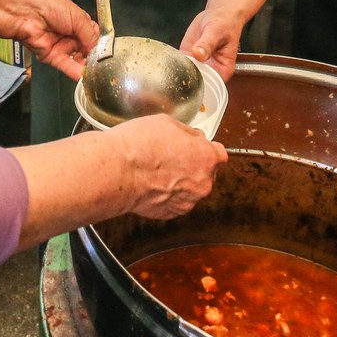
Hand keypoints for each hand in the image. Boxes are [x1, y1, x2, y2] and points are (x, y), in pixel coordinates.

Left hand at [10, 0, 99, 80]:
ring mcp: (61, 46)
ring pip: (78, 60)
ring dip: (87, 67)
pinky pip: (66, 66)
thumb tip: (100, 49)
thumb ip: (90, 34)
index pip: (94, 35)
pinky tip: (85, 76)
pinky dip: (76, 72)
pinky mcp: (52, 57)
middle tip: (104, 65)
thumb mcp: (77, 16)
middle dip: (95, 57)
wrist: (24, 12)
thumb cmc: (49, 5)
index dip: (101, 43)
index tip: (109, 52)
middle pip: (87, 49)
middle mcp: (70, 34)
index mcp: (78, 20)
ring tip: (97, 73)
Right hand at [108, 115, 227, 219]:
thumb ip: (188, 133)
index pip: (219, 154)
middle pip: (206, 173)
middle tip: (170, 156)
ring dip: (179, 181)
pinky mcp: (170, 213)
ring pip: (190, 189)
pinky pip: (174, 202)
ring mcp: (187, 201)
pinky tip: (150, 183)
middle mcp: (202, 183)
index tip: (197, 147)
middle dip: (192, 165)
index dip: (206, 149)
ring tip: (156, 170)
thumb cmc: (139, 146)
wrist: (117, 172)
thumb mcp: (167, 123)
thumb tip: (193, 137)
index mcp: (206, 158)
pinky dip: (166, 195)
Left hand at [180, 10, 242, 81]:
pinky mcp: (188, 56)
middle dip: (187, 81)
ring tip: (173, 67)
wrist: (217, 13)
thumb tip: (199, 54)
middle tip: (179, 73)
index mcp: (223, 69)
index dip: (200, 87)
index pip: (211, 86)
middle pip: (197, 84)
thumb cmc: (224, 23)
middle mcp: (211, 70)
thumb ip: (207, 44)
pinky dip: (173, 63)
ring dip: (178, 72)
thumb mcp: (216, 32)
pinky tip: (170, 60)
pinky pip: (179, 63)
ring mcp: (198, 64)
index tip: (190, 81)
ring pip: (186, 75)